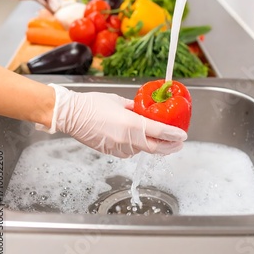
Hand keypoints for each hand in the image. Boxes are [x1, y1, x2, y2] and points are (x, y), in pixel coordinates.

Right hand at [37, 84, 186, 157]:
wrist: (71, 115)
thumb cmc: (92, 104)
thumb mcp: (118, 101)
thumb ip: (135, 107)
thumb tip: (145, 109)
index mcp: (131, 124)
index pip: (159, 132)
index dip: (174, 134)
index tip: (183, 135)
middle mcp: (127, 139)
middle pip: (155, 148)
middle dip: (169, 147)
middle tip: (178, 143)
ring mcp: (119, 148)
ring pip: (142, 150)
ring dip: (153, 146)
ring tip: (160, 139)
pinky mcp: (111, 152)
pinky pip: (130, 151)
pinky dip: (137, 146)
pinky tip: (138, 139)